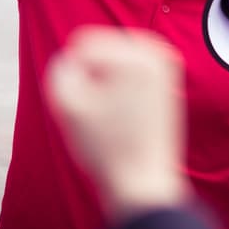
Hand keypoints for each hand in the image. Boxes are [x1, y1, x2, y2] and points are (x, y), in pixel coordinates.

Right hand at [47, 26, 186, 219]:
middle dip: (92, 75)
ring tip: (114, 111)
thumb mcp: (68, 107)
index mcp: (136, 56)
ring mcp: (166, 63)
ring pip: (112, 57)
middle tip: (104, 112)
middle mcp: (157, 52)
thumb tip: (73, 57)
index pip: (81, 47)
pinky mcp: (168, 76)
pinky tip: (124, 109)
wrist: (143, 181)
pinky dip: (118, 82)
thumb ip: (60, 69)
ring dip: (104, 78)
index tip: (92, 109)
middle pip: (99, 48)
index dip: (75, 79)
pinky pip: (127, 67)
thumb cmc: (106, 148)